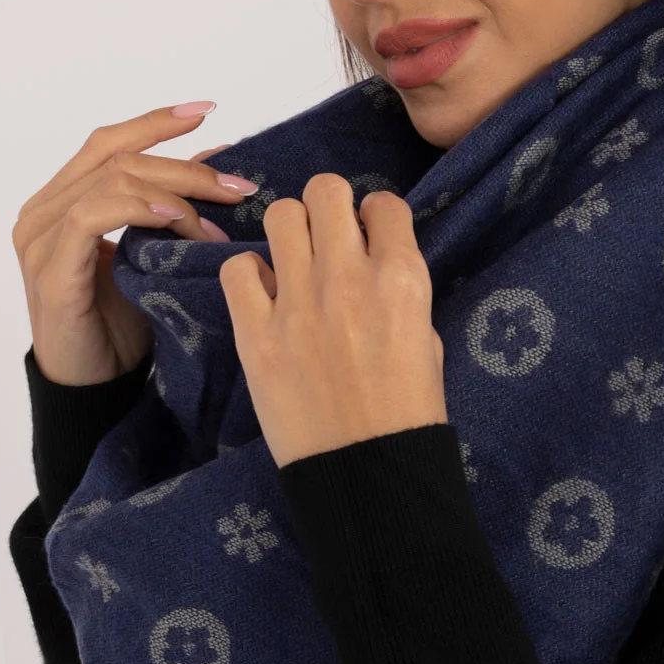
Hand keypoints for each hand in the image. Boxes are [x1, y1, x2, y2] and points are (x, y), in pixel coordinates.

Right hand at [11, 100, 255, 384]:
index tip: (206, 110)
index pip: (109, 142)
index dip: (155, 121)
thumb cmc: (120, 325)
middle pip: (117, 157)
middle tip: (238, 187)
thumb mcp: (153, 255)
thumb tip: (218, 156)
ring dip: (174, 193)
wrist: (93, 387)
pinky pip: (92, 217)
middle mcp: (44, 211)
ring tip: (216, 222)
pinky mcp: (51, 271)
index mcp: (63, 201)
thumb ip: (170, 206)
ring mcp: (42, 239)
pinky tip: (172, 218)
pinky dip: (137, 209)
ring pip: (111, 180)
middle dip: (185, 165)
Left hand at [219, 173, 446, 468]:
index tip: (369, 238)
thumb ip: (399, 290)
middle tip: (327, 239)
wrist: (365, 473)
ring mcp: (297, 303)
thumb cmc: (407, 413)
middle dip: (329, 207)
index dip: (375, 217)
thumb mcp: (426, 339)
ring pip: (281, 215)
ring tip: (295, 263)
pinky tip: (265, 299)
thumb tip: (373, 263)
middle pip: (326, 190)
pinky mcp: (254, 333)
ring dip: (290, 232)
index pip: (384, 204)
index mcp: (402, 279)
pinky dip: (250, 277)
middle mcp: (348, 278)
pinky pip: (237, 268)